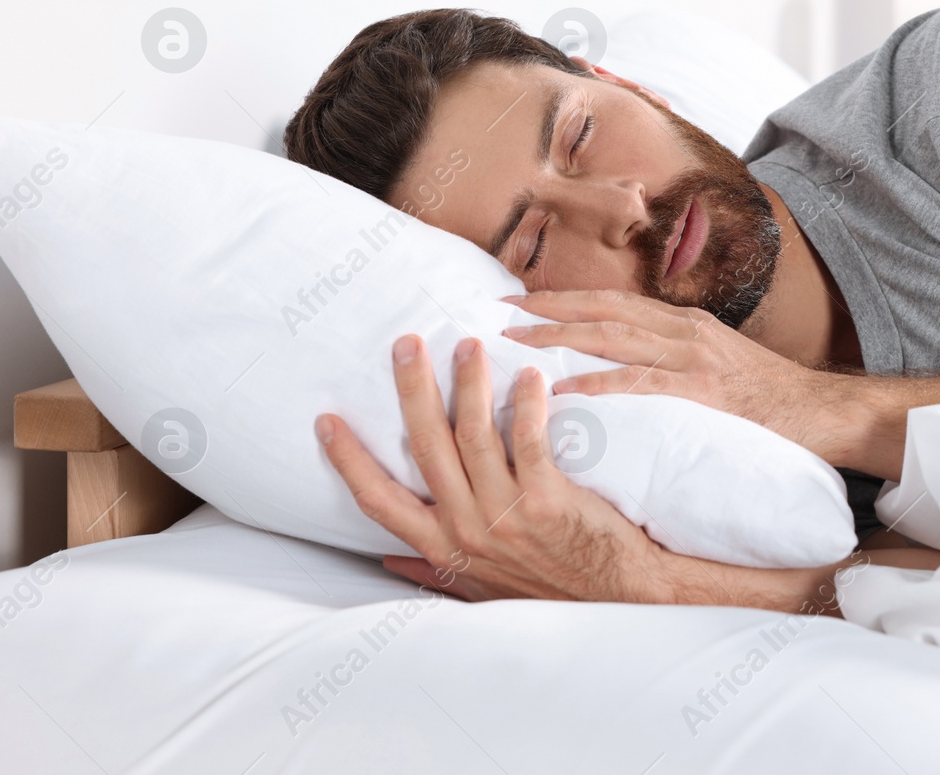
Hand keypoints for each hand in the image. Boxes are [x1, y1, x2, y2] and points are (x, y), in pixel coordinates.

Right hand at [316, 334, 672, 602]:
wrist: (612, 595)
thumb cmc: (546, 585)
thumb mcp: (479, 586)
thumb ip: (433, 568)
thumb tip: (387, 560)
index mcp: (442, 546)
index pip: (378, 501)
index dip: (349, 461)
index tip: (326, 419)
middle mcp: (466, 529)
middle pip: (425, 447)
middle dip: (412, 390)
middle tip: (405, 344)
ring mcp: (505, 515)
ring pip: (474, 435)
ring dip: (469, 384)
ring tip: (468, 344)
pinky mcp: (545, 500)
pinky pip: (530, 440)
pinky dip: (527, 404)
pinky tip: (528, 374)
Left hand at [501, 290, 855, 466]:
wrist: (827, 412)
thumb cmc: (771, 399)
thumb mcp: (719, 366)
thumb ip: (675, 363)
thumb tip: (627, 372)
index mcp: (686, 324)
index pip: (613, 302)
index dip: (564, 298)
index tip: (520, 300)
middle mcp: (686, 331)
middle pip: (604, 309)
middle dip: (548, 307)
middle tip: (499, 312)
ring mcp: (696, 358)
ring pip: (614, 337)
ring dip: (559, 336)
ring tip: (515, 342)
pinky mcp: (706, 392)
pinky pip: (642, 384)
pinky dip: (599, 382)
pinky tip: (565, 388)